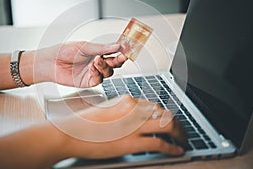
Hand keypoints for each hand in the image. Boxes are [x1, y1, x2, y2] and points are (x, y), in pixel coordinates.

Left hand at [33, 41, 126, 86]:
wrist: (50, 63)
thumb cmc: (64, 51)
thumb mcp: (84, 46)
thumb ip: (101, 48)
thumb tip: (117, 46)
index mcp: (96, 52)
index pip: (113, 52)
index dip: (121, 51)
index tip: (127, 49)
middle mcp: (96, 63)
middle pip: (114, 64)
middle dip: (118, 60)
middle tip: (121, 56)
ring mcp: (93, 73)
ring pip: (109, 72)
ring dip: (106, 66)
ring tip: (97, 60)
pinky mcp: (89, 82)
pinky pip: (99, 79)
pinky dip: (98, 73)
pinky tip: (92, 68)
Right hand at [53, 96, 187, 158]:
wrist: (69, 133)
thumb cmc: (83, 125)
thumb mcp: (105, 113)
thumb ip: (121, 114)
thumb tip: (133, 121)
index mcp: (127, 101)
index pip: (154, 106)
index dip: (165, 115)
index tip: (170, 122)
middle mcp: (134, 109)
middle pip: (165, 113)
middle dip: (178, 124)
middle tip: (182, 132)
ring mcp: (134, 125)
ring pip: (168, 125)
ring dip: (180, 134)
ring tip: (184, 141)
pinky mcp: (133, 141)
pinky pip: (161, 143)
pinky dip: (172, 147)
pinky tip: (177, 150)